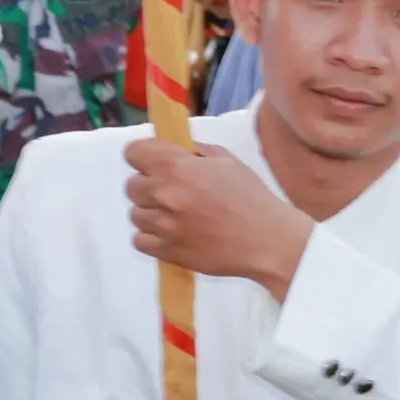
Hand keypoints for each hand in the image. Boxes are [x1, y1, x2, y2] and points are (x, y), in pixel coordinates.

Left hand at [124, 140, 313, 296]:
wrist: (267, 240)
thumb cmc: (251, 198)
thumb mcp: (226, 161)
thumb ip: (195, 151)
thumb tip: (174, 149)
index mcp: (177, 167)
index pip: (133, 152)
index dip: (142, 155)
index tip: (153, 161)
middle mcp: (164, 194)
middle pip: (131, 185)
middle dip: (149, 185)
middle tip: (173, 191)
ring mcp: (162, 225)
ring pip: (135, 213)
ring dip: (151, 212)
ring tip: (177, 215)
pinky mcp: (165, 250)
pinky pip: (139, 240)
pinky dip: (151, 237)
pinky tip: (172, 233)